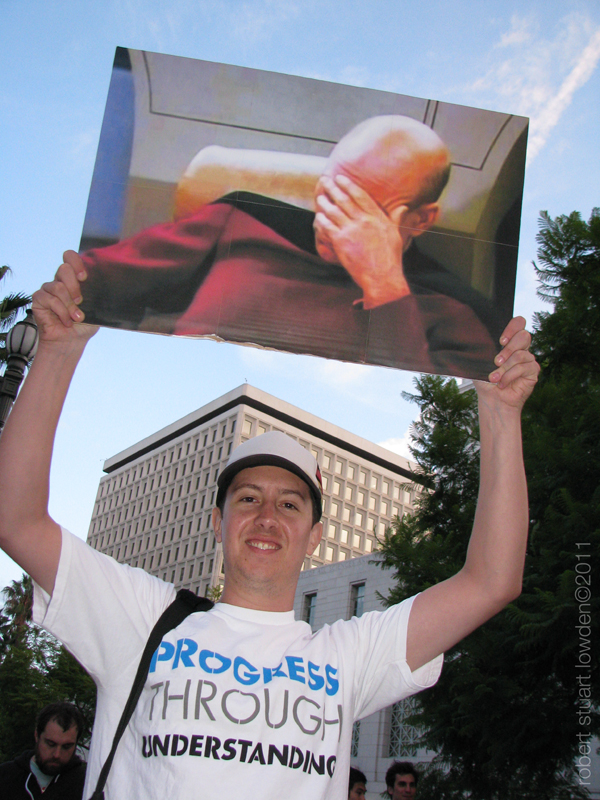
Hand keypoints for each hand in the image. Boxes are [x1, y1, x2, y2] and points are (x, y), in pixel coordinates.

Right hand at [32, 250, 98, 344]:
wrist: (71, 342)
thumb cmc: (84, 325)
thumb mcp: (96, 308)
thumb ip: (98, 295)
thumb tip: (110, 285)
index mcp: (73, 280)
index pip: (70, 258)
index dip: (75, 262)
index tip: (84, 277)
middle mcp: (59, 282)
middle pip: (64, 269)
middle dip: (74, 286)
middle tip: (80, 301)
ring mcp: (48, 290)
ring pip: (58, 286)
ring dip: (69, 305)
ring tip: (76, 317)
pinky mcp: (39, 300)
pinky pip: (49, 299)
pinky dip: (61, 312)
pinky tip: (66, 321)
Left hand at [313, 174, 409, 307]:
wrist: (382, 277)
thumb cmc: (390, 259)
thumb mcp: (396, 235)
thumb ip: (396, 219)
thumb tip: (402, 207)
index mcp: (378, 217)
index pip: (360, 195)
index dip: (348, 185)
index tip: (340, 178)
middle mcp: (364, 220)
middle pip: (344, 200)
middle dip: (333, 188)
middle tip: (324, 181)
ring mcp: (352, 230)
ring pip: (334, 211)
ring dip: (325, 203)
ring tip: (320, 198)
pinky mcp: (341, 242)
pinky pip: (327, 227)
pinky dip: (321, 220)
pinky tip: (318, 217)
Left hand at [475, 317, 539, 409]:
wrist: (492, 400)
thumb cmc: (486, 381)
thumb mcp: (480, 362)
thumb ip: (481, 349)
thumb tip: (473, 338)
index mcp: (509, 342)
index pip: (518, 323)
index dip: (513, 327)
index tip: (501, 340)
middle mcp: (521, 348)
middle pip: (524, 336)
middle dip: (508, 349)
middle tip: (496, 361)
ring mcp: (528, 359)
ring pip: (521, 354)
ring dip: (505, 368)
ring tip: (494, 377)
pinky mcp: (533, 371)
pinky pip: (524, 367)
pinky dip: (510, 376)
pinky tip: (502, 383)